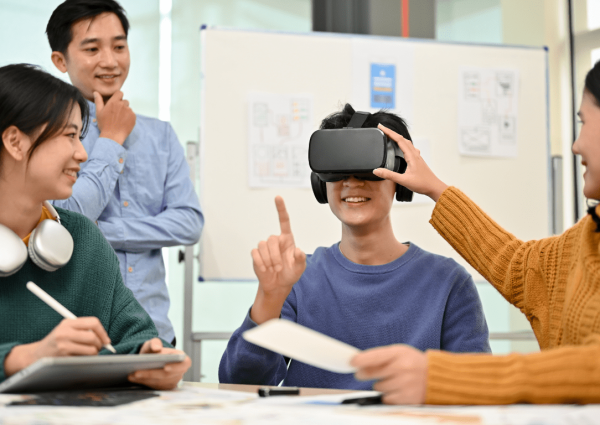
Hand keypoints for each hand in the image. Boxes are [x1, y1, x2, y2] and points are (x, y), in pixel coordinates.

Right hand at [4, 317, 110, 376]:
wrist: (36, 355)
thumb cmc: (57, 341)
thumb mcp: (66, 329)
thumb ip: (83, 329)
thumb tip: (105, 338)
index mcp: (68, 322)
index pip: (93, 322)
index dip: (102, 332)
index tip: (106, 340)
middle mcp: (65, 332)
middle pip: (93, 337)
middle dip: (99, 344)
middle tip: (98, 348)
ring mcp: (63, 345)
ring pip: (91, 350)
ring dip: (94, 353)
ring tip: (88, 353)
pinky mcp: (63, 357)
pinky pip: (83, 359)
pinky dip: (85, 359)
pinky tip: (78, 358)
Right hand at [94, 91, 135, 144]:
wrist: (112, 136)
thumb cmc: (104, 124)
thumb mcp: (99, 112)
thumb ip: (98, 101)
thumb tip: (96, 92)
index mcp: (114, 102)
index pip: (119, 93)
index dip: (118, 96)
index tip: (116, 101)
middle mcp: (122, 105)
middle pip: (125, 101)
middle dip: (121, 105)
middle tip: (116, 113)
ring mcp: (129, 111)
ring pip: (128, 108)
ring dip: (125, 111)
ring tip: (120, 119)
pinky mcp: (133, 117)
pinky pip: (132, 114)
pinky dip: (129, 117)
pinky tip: (124, 122)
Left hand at [128, 338, 190, 389]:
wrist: (151, 361)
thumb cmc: (154, 351)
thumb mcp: (153, 343)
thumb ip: (155, 343)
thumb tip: (157, 348)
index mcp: (182, 359)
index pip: (184, 364)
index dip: (176, 366)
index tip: (165, 367)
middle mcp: (179, 372)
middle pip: (166, 375)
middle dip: (151, 373)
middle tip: (136, 372)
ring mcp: (172, 381)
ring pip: (159, 382)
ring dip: (144, 379)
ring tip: (131, 375)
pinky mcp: (164, 388)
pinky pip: (154, 387)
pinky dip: (143, 382)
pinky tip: (133, 378)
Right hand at [250, 196, 305, 323]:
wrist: (278, 284)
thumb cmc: (290, 274)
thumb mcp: (300, 268)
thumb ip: (300, 259)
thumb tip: (298, 250)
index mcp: (287, 240)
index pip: (284, 221)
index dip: (281, 209)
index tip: (278, 197)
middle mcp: (276, 241)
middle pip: (271, 239)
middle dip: (275, 255)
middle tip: (280, 268)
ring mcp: (265, 247)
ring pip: (263, 246)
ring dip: (269, 261)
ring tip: (274, 269)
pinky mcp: (256, 254)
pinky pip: (256, 254)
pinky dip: (261, 263)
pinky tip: (266, 269)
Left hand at [351, 344, 427, 404]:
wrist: (435, 377)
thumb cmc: (412, 362)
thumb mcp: (399, 352)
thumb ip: (380, 356)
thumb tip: (358, 364)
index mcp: (399, 353)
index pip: (377, 356)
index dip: (362, 359)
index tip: (352, 362)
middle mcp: (402, 368)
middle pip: (373, 373)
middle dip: (364, 374)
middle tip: (361, 374)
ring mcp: (405, 384)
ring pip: (378, 387)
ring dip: (381, 385)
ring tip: (392, 380)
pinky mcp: (407, 399)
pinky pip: (386, 399)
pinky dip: (388, 395)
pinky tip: (396, 389)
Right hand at [375, 124, 447, 201]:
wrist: (434, 187)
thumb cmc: (422, 184)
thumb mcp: (403, 180)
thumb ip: (389, 175)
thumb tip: (376, 171)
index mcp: (411, 156)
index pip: (398, 139)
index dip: (389, 132)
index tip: (381, 127)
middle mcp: (415, 154)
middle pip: (402, 139)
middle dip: (392, 133)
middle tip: (382, 129)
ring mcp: (417, 157)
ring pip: (407, 142)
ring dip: (398, 138)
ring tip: (391, 136)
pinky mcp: (418, 161)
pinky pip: (410, 148)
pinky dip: (404, 144)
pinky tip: (404, 148)